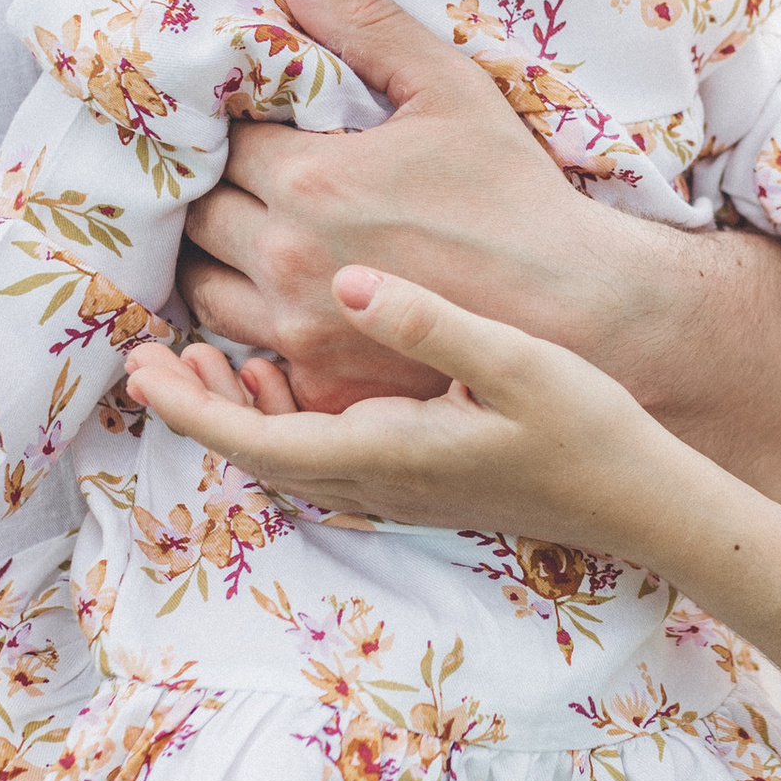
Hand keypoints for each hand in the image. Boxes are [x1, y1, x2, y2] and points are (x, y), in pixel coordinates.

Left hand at [123, 276, 660, 552]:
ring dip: (235, 411)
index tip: (138, 369)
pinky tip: (282, 372)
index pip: (254, 438)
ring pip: (282, 458)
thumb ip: (429, 322)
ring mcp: (393, 490)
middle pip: (254, 453)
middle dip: (195, 405)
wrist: (642, 500)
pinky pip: (318, 457)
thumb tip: (351, 280)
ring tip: (201, 352)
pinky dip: (279, 417)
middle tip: (147, 351)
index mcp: (385, 451)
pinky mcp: (414, 482)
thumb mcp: (514, 361)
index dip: (188, 405)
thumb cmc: (588, 425)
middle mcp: (375, 482)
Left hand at [177, 0, 600, 409]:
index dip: (232, 128)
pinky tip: (274, 291)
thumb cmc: (514, 192)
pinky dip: (242, 314)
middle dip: (215, 188)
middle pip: (197, 213)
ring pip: (201, 287)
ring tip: (250, 231)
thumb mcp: (450, 89)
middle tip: (248, 176)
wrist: (570, 304)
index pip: (221, 141)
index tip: (258, 125)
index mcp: (310, 180)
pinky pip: (238, 345)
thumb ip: (366, 25)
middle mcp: (287, 257)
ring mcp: (296, 327)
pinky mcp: (316, 378)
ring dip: (214, 256)